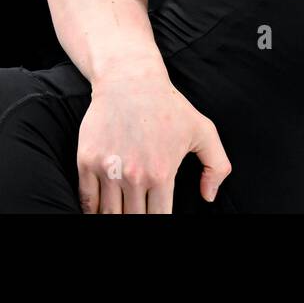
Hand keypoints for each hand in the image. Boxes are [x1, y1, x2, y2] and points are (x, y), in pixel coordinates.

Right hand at [76, 70, 231, 213]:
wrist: (129, 80)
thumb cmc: (168, 106)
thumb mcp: (203, 130)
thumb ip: (217, 166)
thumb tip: (208, 198)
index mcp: (161, 174)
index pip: (158, 220)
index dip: (159, 223)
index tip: (156, 214)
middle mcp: (133, 176)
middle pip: (132, 220)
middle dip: (136, 220)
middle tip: (139, 211)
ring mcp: (107, 169)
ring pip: (108, 215)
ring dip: (114, 217)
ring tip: (122, 211)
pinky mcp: (86, 161)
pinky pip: (86, 200)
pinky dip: (92, 210)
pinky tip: (101, 210)